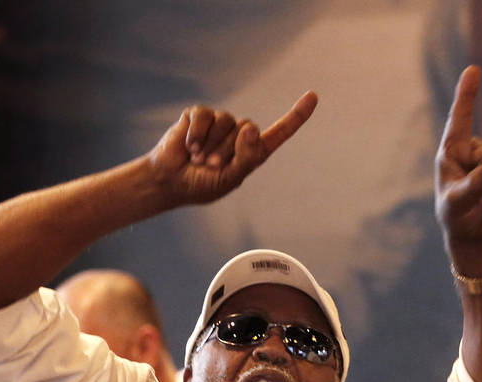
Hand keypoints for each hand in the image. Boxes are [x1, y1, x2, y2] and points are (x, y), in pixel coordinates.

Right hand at [148, 92, 317, 205]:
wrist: (169, 181)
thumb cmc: (201, 185)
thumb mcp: (229, 179)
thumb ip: (246, 157)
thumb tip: (251, 128)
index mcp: (252, 152)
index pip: (280, 132)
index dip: (297, 115)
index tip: (313, 96)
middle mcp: (239, 134)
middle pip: (247, 129)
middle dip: (226, 151)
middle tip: (209, 167)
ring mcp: (219, 123)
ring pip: (227, 122)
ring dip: (211, 145)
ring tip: (197, 159)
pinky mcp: (199, 115)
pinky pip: (205, 116)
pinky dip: (197, 134)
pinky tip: (188, 147)